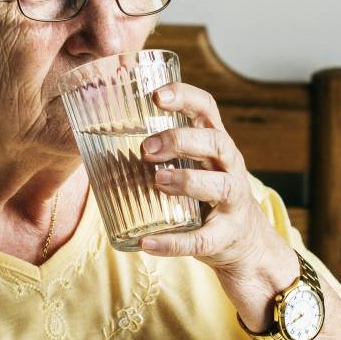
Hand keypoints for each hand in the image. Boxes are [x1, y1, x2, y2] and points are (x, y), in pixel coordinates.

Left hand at [138, 83, 298, 319]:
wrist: (244, 242)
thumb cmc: (206, 193)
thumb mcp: (193, 164)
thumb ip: (159, 152)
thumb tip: (96, 142)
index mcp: (215, 144)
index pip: (206, 109)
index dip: (185, 97)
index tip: (157, 95)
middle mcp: (230, 166)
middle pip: (216, 142)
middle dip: (181, 140)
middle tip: (146, 150)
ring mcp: (233, 201)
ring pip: (220, 185)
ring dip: (188, 180)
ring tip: (158, 181)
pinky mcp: (225, 235)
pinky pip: (202, 240)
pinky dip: (173, 243)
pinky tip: (147, 244)